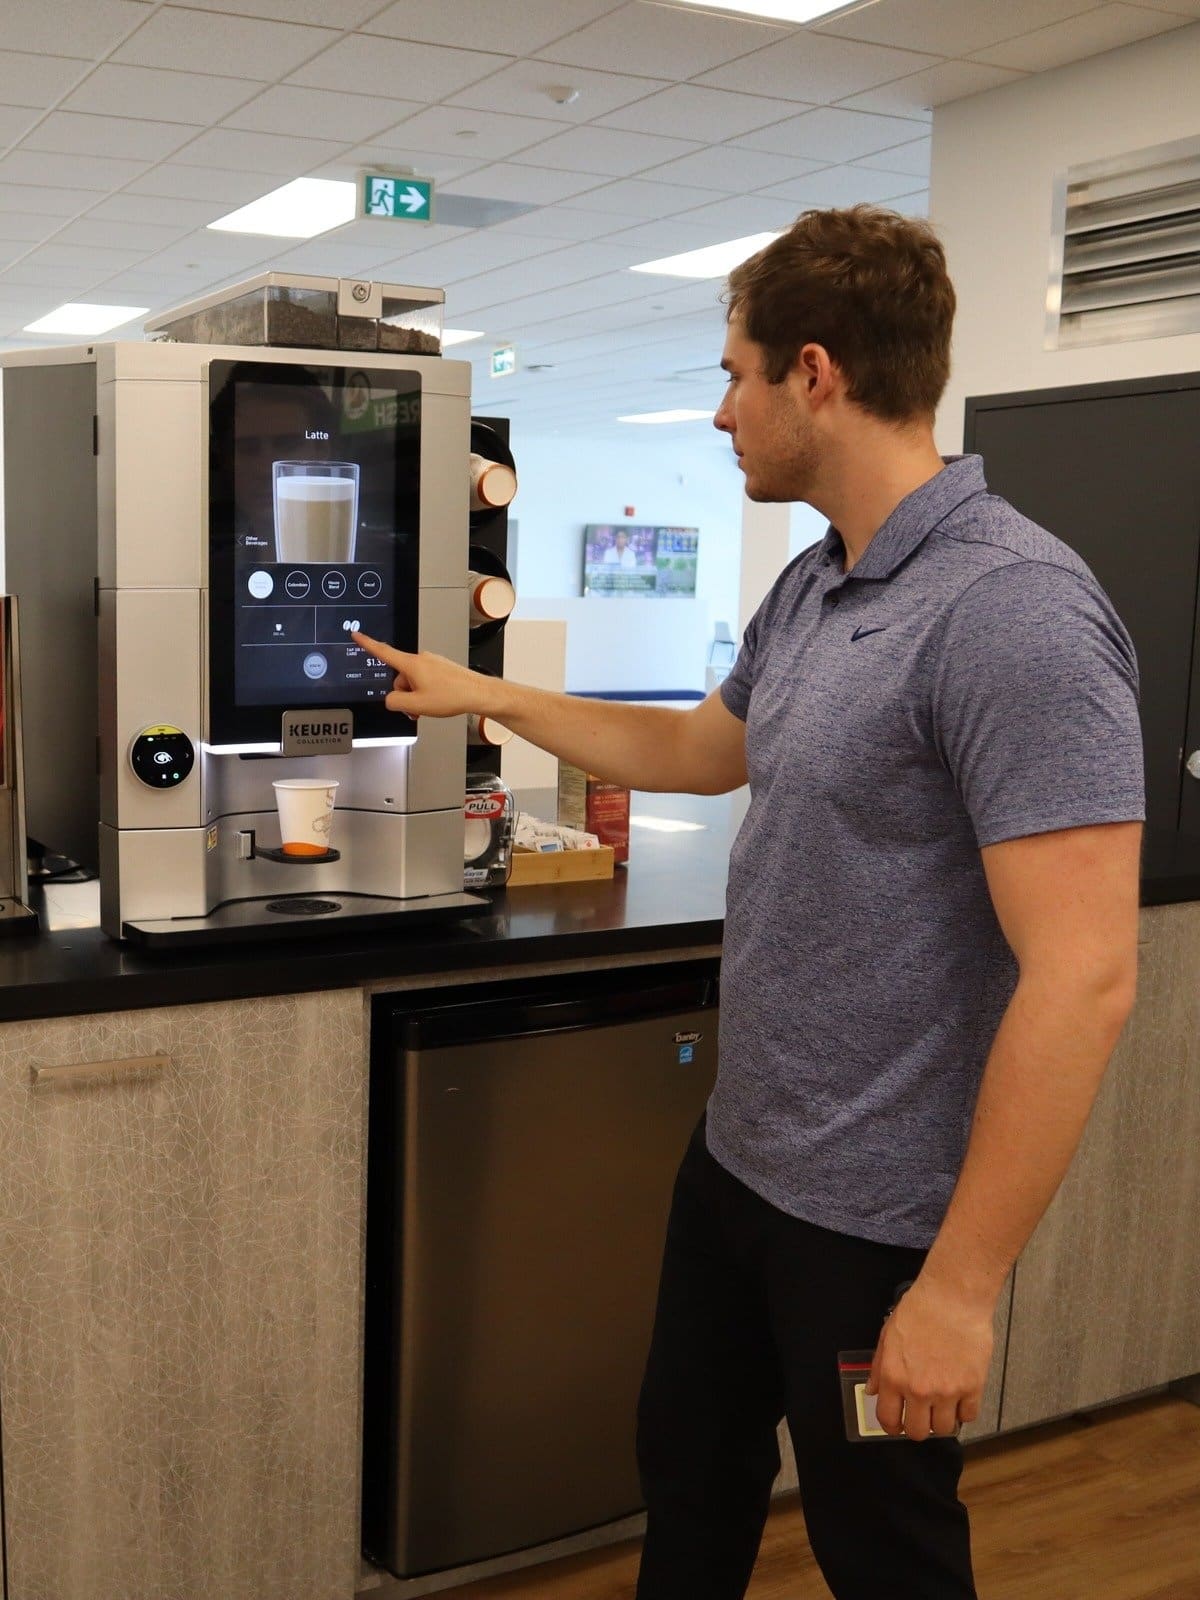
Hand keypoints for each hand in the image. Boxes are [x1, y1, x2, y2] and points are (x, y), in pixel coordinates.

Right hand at [351, 633, 492, 719]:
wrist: (478, 693)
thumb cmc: (453, 695)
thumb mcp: (416, 705)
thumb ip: (395, 701)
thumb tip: (391, 699)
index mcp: (412, 664)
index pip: (383, 652)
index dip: (367, 644)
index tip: (357, 634)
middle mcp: (421, 659)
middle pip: (400, 678)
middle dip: (405, 694)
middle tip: (418, 707)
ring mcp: (432, 663)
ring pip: (413, 681)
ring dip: (417, 696)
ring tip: (431, 705)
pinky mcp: (440, 668)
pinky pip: (425, 681)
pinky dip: (426, 693)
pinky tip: (438, 700)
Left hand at [865, 1275, 992, 1441]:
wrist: (952, 1298)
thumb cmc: (919, 1310)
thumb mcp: (888, 1335)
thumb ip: (879, 1367)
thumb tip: (873, 1390)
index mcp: (894, 1377)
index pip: (888, 1420)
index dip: (892, 1427)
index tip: (897, 1426)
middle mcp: (918, 1390)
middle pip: (917, 1432)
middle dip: (917, 1427)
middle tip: (921, 1416)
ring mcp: (947, 1392)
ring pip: (943, 1429)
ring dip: (941, 1421)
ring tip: (942, 1405)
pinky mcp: (972, 1388)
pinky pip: (968, 1416)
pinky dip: (964, 1411)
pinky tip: (960, 1397)